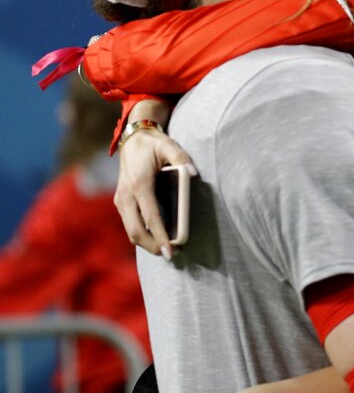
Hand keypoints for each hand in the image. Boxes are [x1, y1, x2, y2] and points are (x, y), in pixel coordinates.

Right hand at [115, 128, 196, 257]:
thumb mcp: (169, 145)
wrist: (132, 138)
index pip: (150, 217)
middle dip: (152, 246)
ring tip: (164, 248)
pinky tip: (155, 237)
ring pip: (130, 230)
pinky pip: (129, 223)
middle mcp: (126, 194)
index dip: (160, 237)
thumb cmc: (153, 144)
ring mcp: (120, 199)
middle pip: (135, 230)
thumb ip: (182, 158)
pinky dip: (140, 233)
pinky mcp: (120, 201)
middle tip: (170, 255)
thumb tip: (194, 174)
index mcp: (139, 184)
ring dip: (145, 242)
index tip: (170, 252)